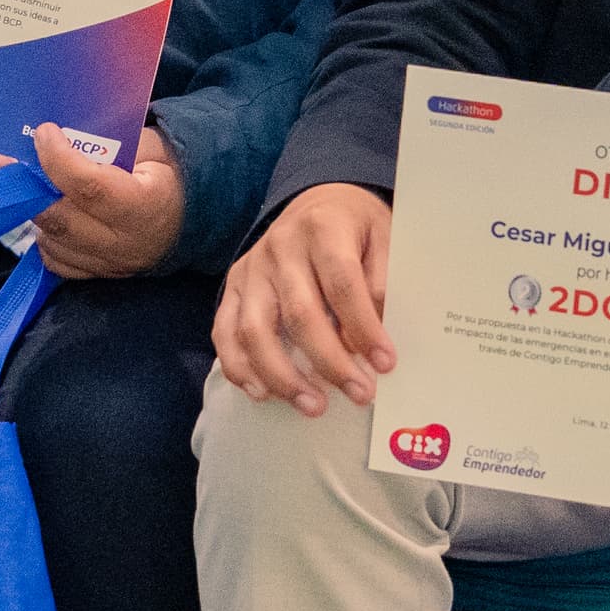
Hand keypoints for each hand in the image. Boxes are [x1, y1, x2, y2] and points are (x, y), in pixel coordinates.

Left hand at [11, 123, 187, 278]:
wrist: (190, 219)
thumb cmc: (170, 175)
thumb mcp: (153, 149)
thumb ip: (113, 144)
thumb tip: (62, 133)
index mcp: (144, 205)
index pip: (91, 187)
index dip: (59, 160)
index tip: (44, 132)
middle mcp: (124, 242)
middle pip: (61, 217)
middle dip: (24, 186)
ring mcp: (109, 264)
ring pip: (52, 241)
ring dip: (31, 210)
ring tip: (17, 181)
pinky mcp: (98, 275)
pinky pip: (56, 261)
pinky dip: (44, 235)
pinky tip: (43, 212)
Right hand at [211, 182, 393, 416]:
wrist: (317, 203)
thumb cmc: (356, 229)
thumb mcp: (384, 237)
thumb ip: (383, 281)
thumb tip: (377, 334)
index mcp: (323, 227)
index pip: (342, 283)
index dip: (363, 327)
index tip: (385, 363)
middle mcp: (281, 247)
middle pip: (300, 313)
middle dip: (330, 362)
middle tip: (360, 394)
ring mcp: (252, 269)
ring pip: (255, 330)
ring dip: (283, 376)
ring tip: (313, 407)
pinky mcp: (233, 287)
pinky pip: (224, 333)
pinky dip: (239, 368)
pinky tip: (265, 394)